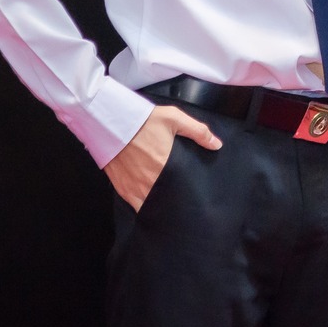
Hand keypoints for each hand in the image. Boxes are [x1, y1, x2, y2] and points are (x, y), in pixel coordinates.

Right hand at [105, 106, 222, 210]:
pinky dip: (142, 206)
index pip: (180, 191)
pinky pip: (134, 204)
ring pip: (149, 206)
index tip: (193, 199)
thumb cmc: (143, 120)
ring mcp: (133, 187)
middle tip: (181, 203)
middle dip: (174, 204)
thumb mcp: (174, 118)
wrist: (110, 121)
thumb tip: (217, 145)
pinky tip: (150, 205)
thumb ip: (198, 132)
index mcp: (164, 167)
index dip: (187, 197)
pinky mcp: (121, 187)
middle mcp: (149, 182)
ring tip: (168, 208)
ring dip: (158, 207)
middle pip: (165, 201)